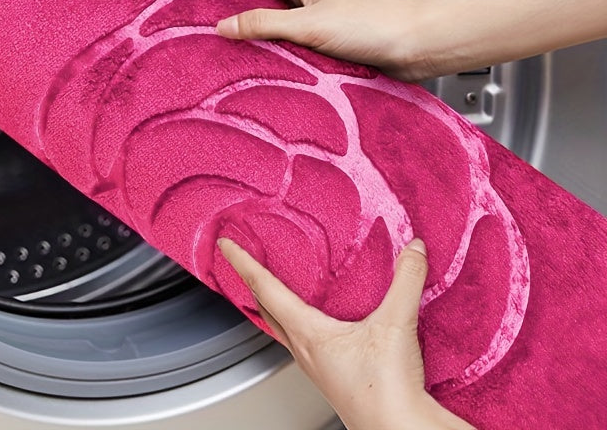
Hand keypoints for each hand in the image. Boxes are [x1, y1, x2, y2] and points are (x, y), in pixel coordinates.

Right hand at [183, 0, 606, 80]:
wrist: (414, 45)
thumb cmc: (374, 26)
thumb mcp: (311, 24)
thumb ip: (266, 24)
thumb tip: (225, 26)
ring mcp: (312, 11)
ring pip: (265, 2)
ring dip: (240, 4)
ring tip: (211, 10)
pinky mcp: (321, 34)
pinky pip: (279, 27)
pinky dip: (260, 32)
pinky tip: (253, 46)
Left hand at [218, 237, 475, 429]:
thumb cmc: (386, 392)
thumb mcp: (396, 325)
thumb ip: (406, 281)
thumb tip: (412, 250)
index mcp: (308, 334)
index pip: (264, 289)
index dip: (243, 263)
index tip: (226, 245)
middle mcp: (305, 350)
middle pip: (264, 309)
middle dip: (250, 283)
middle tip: (241, 261)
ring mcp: (316, 366)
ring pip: (281, 327)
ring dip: (271, 304)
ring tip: (271, 285)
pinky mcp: (331, 376)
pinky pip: (302, 341)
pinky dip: (296, 322)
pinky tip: (315, 321)